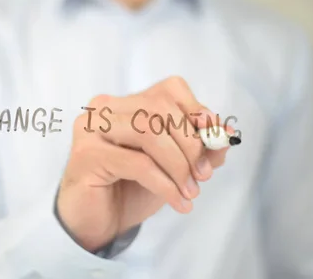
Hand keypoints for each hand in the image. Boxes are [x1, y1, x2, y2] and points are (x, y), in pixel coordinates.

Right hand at [56, 76, 232, 251]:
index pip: (169, 90)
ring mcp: (91, 129)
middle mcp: (104, 108)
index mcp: (125, 103)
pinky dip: (165, 184)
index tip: (214, 141)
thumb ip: (199, 147)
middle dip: (190, 142)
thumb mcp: (174, 166)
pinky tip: (178, 202)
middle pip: (160, 107)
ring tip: (190, 190)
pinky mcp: (86, 155)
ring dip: (178, 164)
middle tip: (203, 175)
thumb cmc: (131, 189)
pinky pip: (137, 163)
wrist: (97, 222)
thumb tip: (227, 133)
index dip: (197, 111)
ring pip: (147, 130)